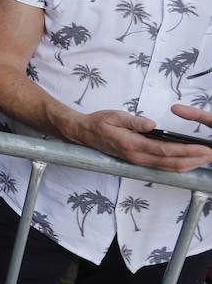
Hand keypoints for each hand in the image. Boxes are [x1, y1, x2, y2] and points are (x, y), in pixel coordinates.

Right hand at [70, 109, 211, 172]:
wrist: (83, 133)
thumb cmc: (98, 122)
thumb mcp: (115, 116)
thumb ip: (135, 122)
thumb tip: (152, 124)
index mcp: (131, 144)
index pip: (164, 150)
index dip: (186, 150)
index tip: (202, 149)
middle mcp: (136, 157)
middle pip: (170, 163)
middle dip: (193, 160)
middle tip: (210, 156)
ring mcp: (136, 161)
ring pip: (167, 168)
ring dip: (187, 165)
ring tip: (203, 159)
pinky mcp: (137, 161)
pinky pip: (161, 167)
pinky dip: (176, 166)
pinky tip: (187, 162)